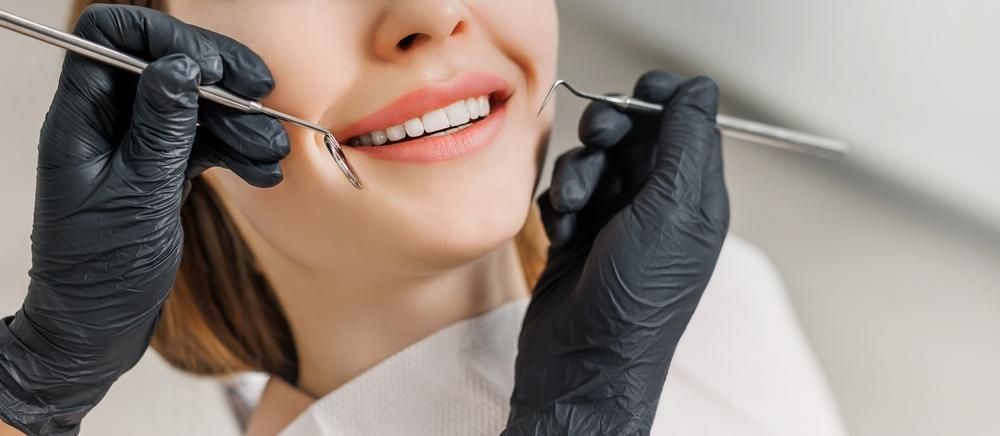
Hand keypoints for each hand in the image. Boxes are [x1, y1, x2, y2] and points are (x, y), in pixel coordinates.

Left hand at [0, 5, 287, 433]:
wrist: (97, 328)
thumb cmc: (99, 272)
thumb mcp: (137, 195)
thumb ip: (161, 128)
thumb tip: (180, 67)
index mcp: (82, 119)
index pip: (113, 38)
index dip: (165, 40)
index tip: (213, 70)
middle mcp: (107, 124)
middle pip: (165, 65)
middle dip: (218, 77)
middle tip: (261, 95)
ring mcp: (136, 147)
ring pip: (193, 106)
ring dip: (238, 122)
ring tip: (272, 151)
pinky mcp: (161, 170)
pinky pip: (204, 142)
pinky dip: (236, 151)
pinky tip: (262, 171)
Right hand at [504, 71, 729, 434]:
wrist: (583, 359)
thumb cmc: (636, 297)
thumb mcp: (671, 210)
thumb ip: (684, 144)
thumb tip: (699, 88)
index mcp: (694, 196)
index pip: (687, 124)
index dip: (663, 101)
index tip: (639, 94)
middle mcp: (656, 203)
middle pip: (633, 135)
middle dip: (609, 131)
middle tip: (599, 138)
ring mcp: (614, 219)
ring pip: (591, 161)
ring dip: (576, 175)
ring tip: (574, 208)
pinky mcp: (577, 234)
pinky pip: (562, 193)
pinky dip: (558, 206)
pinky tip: (562, 234)